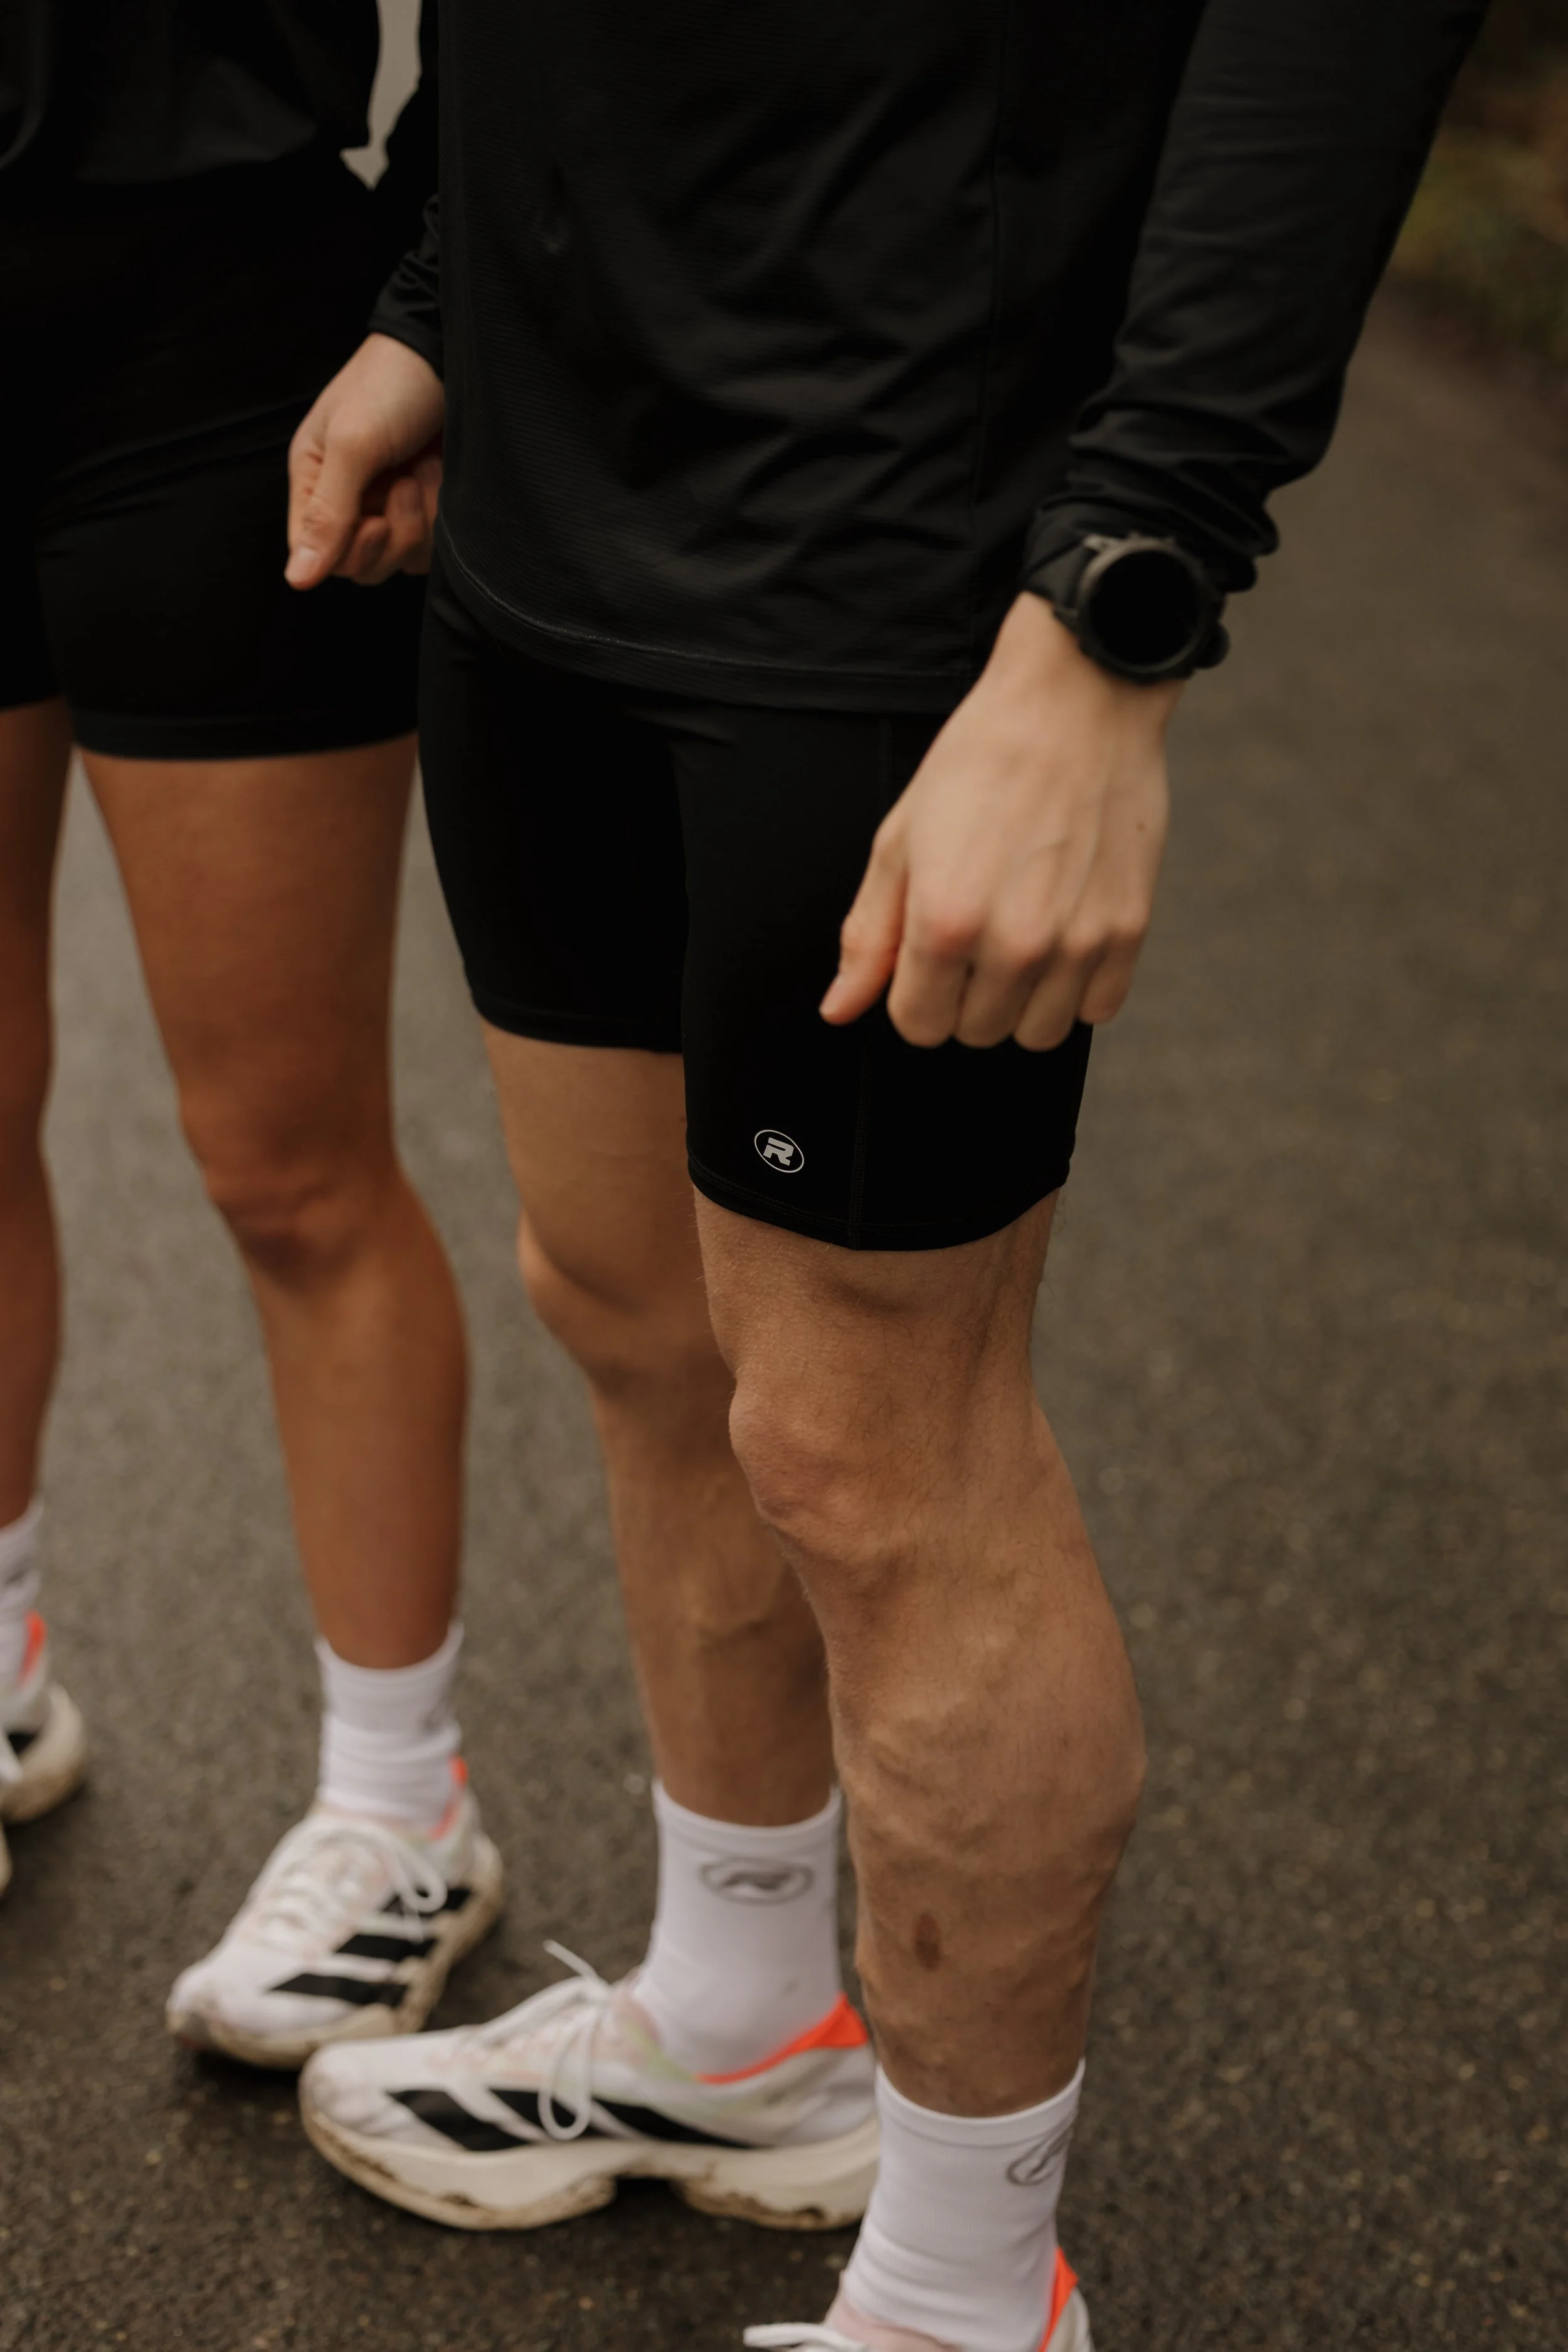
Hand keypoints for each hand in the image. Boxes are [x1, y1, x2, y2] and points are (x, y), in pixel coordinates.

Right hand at [286, 334, 445, 588]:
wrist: (451, 355)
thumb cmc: (392, 385)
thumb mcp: (352, 443)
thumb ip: (325, 513)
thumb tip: (297, 578)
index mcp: (315, 480)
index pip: (317, 554)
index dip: (347, 552)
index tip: (374, 522)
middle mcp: (350, 500)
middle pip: (360, 567)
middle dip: (390, 535)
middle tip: (403, 482)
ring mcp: (391, 506)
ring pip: (400, 560)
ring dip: (419, 519)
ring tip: (423, 467)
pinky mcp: (428, 508)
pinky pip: (431, 547)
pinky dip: (440, 517)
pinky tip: (441, 475)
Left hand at [820, 594, 1178, 1049]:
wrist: (1075, 702)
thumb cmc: (979, 761)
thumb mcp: (900, 842)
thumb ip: (870, 936)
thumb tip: (839, 1009)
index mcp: (945, 922)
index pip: (919, 1025)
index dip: (913, 995)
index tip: (926, 954)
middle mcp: (1015, 943)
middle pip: (977, 1033)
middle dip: (964, 997)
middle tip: (974, 934)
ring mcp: (1079, 941)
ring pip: (1038, 1034)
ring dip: (1020, 1002)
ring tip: (1018, 940)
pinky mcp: (1129, 928)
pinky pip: (1099, 1009)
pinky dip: (1077, 988)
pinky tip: (1062, 937)